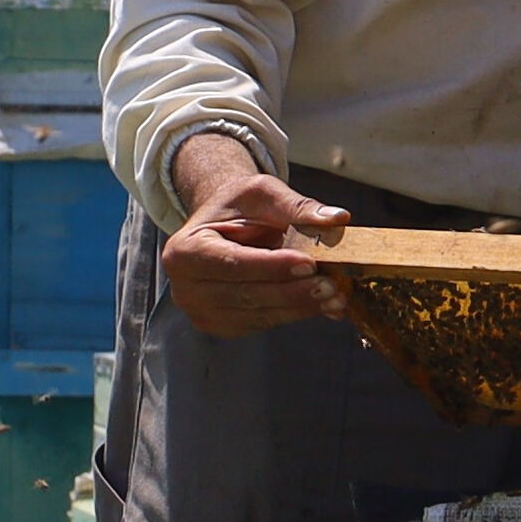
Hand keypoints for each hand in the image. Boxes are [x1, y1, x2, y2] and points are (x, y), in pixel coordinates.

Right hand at [159, 131, 350, 336]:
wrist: (223, 228)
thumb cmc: (238, 208)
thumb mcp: (262, 194)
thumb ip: (296, 206)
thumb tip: (337, 218)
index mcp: (183, 251)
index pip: (232, 263)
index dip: (271, 266)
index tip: (308, 263)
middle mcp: (186, 289)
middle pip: (247, 294)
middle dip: (292, 291)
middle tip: (331, 285)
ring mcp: (204, 313)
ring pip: (260, 314)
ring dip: (301, 307)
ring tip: (337, 296)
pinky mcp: (226, 327)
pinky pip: (266, 321)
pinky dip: (297, 313)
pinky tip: (325, 305)